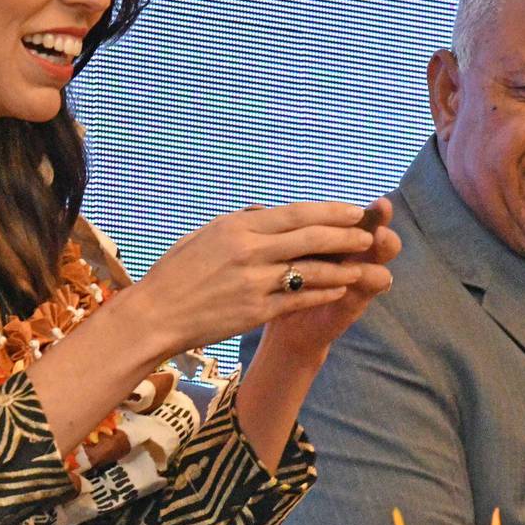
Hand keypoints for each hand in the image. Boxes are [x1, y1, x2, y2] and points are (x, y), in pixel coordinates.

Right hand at [117, 201, 379, 358]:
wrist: (156, 315)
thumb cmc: (175, 273)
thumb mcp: (204, 236)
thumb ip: (239, 224)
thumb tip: (265, 212)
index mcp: (237, 228)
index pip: (294, 214)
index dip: (329, 211)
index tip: (353, 209)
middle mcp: (249, 252)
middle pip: (309, 238)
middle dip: (345, 234)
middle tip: (368, 233)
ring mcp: (254, 283)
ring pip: (311, 270)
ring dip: (342, 266)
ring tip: (362, 263)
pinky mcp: (256, 312)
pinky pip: (299, 299)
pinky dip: (323, 292)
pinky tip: (340, 288)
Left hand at [258, 196, 399, 363]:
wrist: (284, 329)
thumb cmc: (279, 284)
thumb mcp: (273, 256)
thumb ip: (270, 232)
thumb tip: (254, 208)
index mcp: (332, 238)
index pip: (347, 216)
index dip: (357, 206)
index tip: (369, 195)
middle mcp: (350, 255)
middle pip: (374, 231)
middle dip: (379, 219)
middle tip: (382, 208)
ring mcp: (356, 278)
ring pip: (380, 258)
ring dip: (383, 249)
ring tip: (380, 239)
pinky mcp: (355, 301)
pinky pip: (370, 289)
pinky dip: (371, 280)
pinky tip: (371, 275)